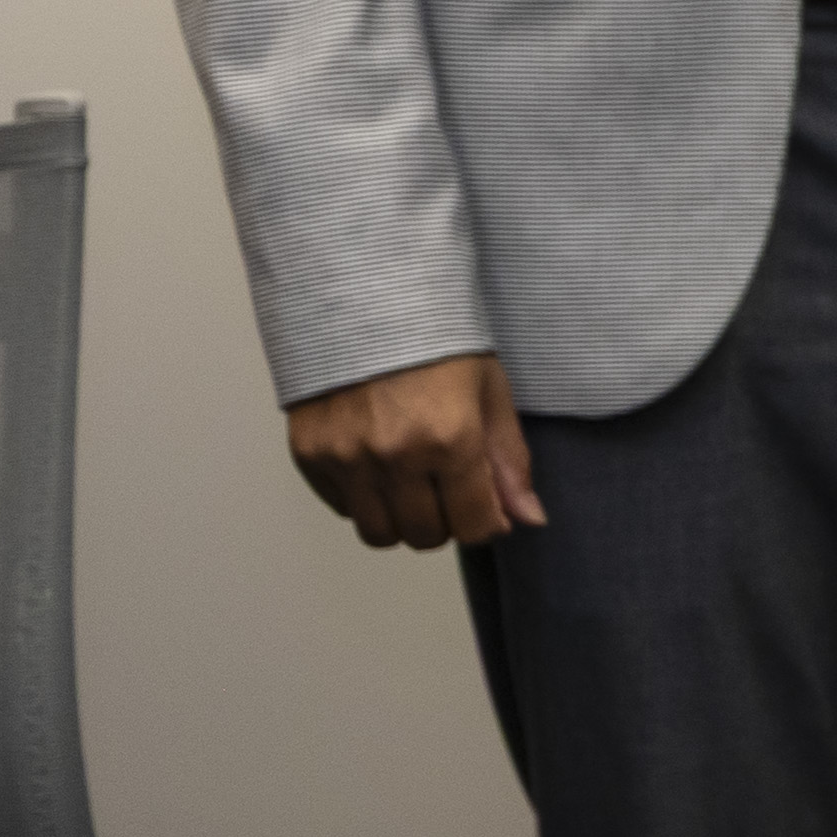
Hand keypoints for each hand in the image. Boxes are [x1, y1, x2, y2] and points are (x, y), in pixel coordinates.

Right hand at [285, 351, 542, 550]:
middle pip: (426, 536)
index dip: (485, 522)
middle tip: (447, 488)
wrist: (365, 300)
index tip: (484, 505)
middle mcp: (395, 455)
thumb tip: (526, 520)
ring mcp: (347, 457)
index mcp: (451, 439)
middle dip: (445, 521)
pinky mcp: (309, 453)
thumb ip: (508, 463)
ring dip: (401, 519)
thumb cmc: (436, 341)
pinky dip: (363, 498)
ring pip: (379, 533)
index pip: (474, 527)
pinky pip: (342, 507)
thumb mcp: (490, 393)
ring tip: (411, 481)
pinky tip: (378, 463)